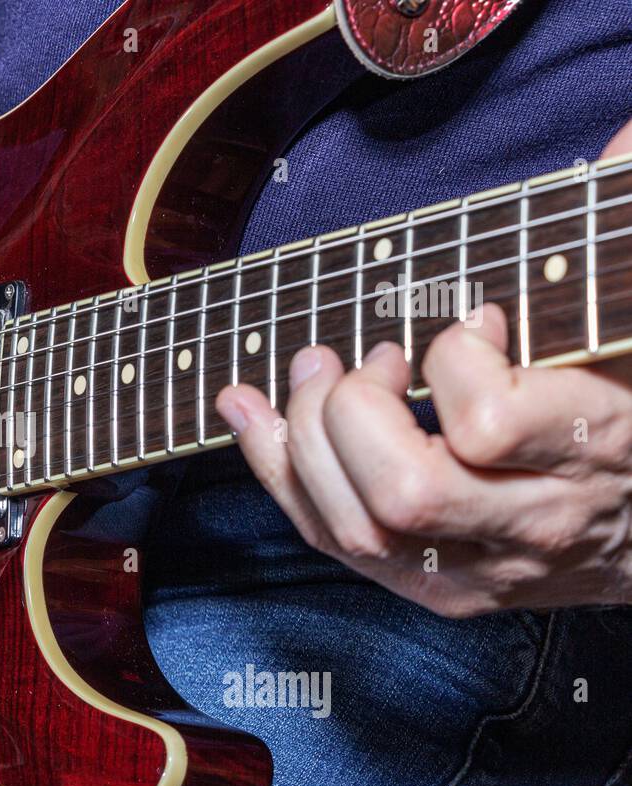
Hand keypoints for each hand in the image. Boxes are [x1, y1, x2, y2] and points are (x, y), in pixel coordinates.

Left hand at [216, 122, 631, 617]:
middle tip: (367, 356)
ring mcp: (479, 570)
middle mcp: (534, 525)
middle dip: (353, 410)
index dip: (452, 361)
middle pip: (404, 492)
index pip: (488, 423)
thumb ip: (617, 237)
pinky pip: (333, 542)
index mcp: (598, 448)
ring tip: (311, 370)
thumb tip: (619, 138)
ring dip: (303, 439)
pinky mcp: (433, 589)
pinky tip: (249, 414)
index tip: (470, 323)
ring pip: (357, 529)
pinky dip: (276, 472)